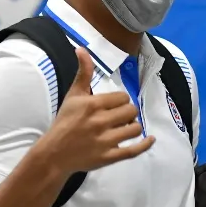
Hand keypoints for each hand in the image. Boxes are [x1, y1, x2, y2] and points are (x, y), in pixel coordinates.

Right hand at [39, 48, 154, 173]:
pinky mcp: (110, 157)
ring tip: (124, 127)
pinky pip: (134, 150)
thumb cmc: (64, 122)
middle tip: (118, 116)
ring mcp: (106, 141)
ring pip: (134, 129)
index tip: (112, 105)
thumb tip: (81, 49)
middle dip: (127, 112)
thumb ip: (83, 73)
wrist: (54, 153)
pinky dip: (145, 144)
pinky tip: (151, 139)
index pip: (122, 97)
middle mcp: (101, 122)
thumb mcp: (73, 95)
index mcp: (93, 105)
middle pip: (130, 111)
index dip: (120, 100)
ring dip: (132, 126)